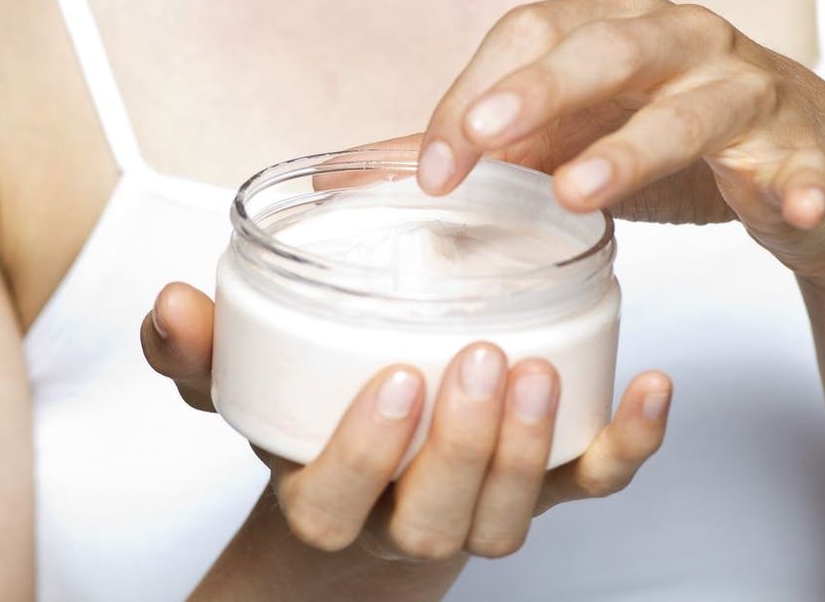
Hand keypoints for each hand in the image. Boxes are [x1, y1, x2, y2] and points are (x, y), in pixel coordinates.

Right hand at [141, 282, 672, 560]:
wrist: (375, 482)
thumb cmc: (314, 424)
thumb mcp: (248, 389)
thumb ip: (205, 353)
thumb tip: (172, 304)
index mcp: (331, 499)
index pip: (339, 502)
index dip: (367, 454)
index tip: (394, 381)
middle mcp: (409, 520)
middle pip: (441, 517)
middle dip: (465, 447)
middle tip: (482, 358)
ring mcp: (483, 508)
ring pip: (514, 515)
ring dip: (534, 448)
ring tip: (540, 369)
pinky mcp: (544, 488)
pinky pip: (593, 484)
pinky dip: (629, 444)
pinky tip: (652, 387)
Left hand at [416, 0, 824, 288]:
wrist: (804, 163)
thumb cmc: (678, 142)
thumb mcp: (580, 136)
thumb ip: (503, 146)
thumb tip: (394, 170)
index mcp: (617, 27)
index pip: (532, 36)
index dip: (474, 95)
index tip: (434, 172)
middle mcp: (682, 42)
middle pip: (609, 49)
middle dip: (540, 90)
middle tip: (485, 136)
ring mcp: (746, 90)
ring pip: (692, 108)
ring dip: (634, 148)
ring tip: (577, 191)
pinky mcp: (803, 148)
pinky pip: (800, 164)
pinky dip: (796, 184)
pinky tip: (788, 205)